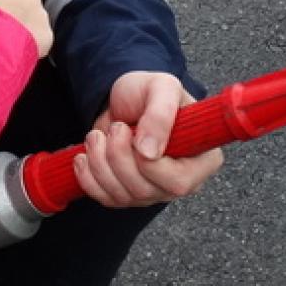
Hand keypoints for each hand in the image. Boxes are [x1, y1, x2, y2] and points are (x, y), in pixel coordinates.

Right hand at [0, 0, 52, 57]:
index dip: (9, 3)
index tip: (2, 13)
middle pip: (29, 5)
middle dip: (21, 14)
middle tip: (7, 27)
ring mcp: (42, 17)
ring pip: (37, 21)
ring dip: (28, 28)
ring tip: (12, 40)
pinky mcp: (48, 35)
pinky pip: (41, 38)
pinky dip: (33, 43)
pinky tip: (19, 48)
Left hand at [72, 71, 222, 207]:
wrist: (122, 96)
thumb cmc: (147, 90)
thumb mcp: (161, 87)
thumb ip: (161, 114)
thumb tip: (149, 152)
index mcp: (201, 159)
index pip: (179, 182)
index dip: (150, 165)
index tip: (131, 133)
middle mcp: (181, 180)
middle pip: (147, 192)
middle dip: (119, 158)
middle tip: (115, 128)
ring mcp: (153, 190)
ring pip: (123, 196)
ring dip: (100, 163)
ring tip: (97, 136)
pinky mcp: (127, 193)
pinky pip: (106, 199)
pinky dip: (88, 177)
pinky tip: (84, 156)